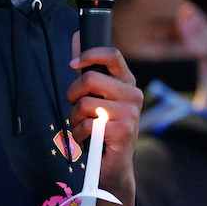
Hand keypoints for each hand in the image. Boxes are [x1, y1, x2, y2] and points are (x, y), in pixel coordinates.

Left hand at [67, 32, 142, 205]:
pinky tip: (90, 141)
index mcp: (127, 83)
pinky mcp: (123, 131)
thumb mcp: (94, 96)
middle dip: (73, 94)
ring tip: (83, 128)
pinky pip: (87, 124)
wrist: (112, 169)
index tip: (74, 64)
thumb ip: (87, 69)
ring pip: (85, 103)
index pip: (112, 55)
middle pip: (91, 78)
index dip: (89, 54)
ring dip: (75, 118)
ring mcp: (131, 113)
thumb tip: (77, 36)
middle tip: (76, 109)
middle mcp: (133, 95)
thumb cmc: (101, 131)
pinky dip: (81, 134)